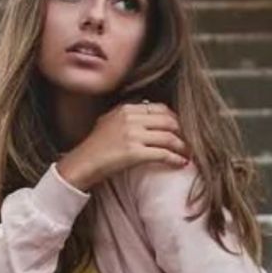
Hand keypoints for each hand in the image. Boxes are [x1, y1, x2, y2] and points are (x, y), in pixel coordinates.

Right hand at [57, 102, 190, 189]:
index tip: (180, 130)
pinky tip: (181, 163)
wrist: (81, 164)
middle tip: (189, 143)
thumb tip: (149, 117)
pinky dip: (175, 159)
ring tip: (188, 154)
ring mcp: (132, 135)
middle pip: (169, 121)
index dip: (175, 119)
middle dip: (183, 132)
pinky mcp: (133, 153)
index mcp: (126, 109)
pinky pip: (163, 154)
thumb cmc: (95, 148)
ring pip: (169, 137)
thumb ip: (128, 117)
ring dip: (183, 147)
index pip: (160, 108)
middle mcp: (130, 118)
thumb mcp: (109, 122)